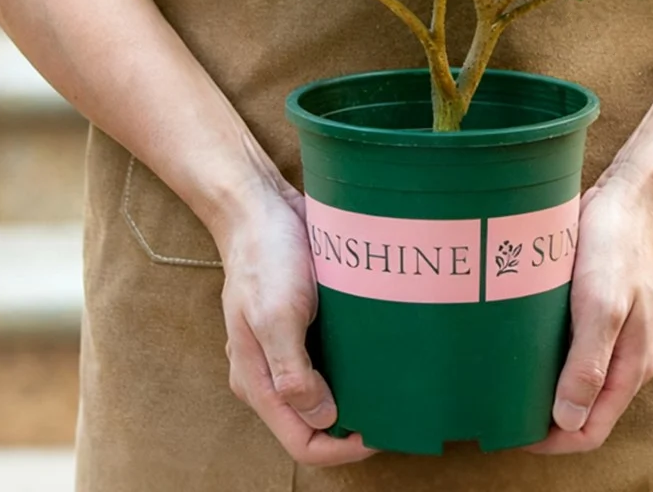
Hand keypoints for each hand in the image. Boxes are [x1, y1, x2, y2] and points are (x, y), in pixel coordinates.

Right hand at [216, 179, 376, 466]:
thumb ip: (293, 372)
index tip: (379, 431)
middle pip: (314, 422)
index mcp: (258, 381)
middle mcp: (271, 372)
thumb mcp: (276, 315)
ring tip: (393, 382)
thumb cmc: (265, 257)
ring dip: (356, 393)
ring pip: (325, 391)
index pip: (301, 442)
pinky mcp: (302, 323)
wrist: (259, 205)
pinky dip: (353, 362)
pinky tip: (381, 350)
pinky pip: (330, 357)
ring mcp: (286, 347)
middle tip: (394, 408)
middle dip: (353, 425)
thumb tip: (324, 417)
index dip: (341, 448)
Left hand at [527, 175, 652, 455]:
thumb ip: (589, 364)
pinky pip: (570, 346)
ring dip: (543, 385)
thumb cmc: (617, 246)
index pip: (590, 430)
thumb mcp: (602, 305)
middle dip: (543, 417)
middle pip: (581, 408)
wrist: (632, 195)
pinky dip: (546, 353)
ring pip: (574, 377)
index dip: (552, 441)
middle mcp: (622, 356)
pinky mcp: (596, 307)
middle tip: (498, 406)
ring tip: (502, 377)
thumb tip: (568, 420)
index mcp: (630, 366)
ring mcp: (611, 332)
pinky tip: (518, 340)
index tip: (511, 431)